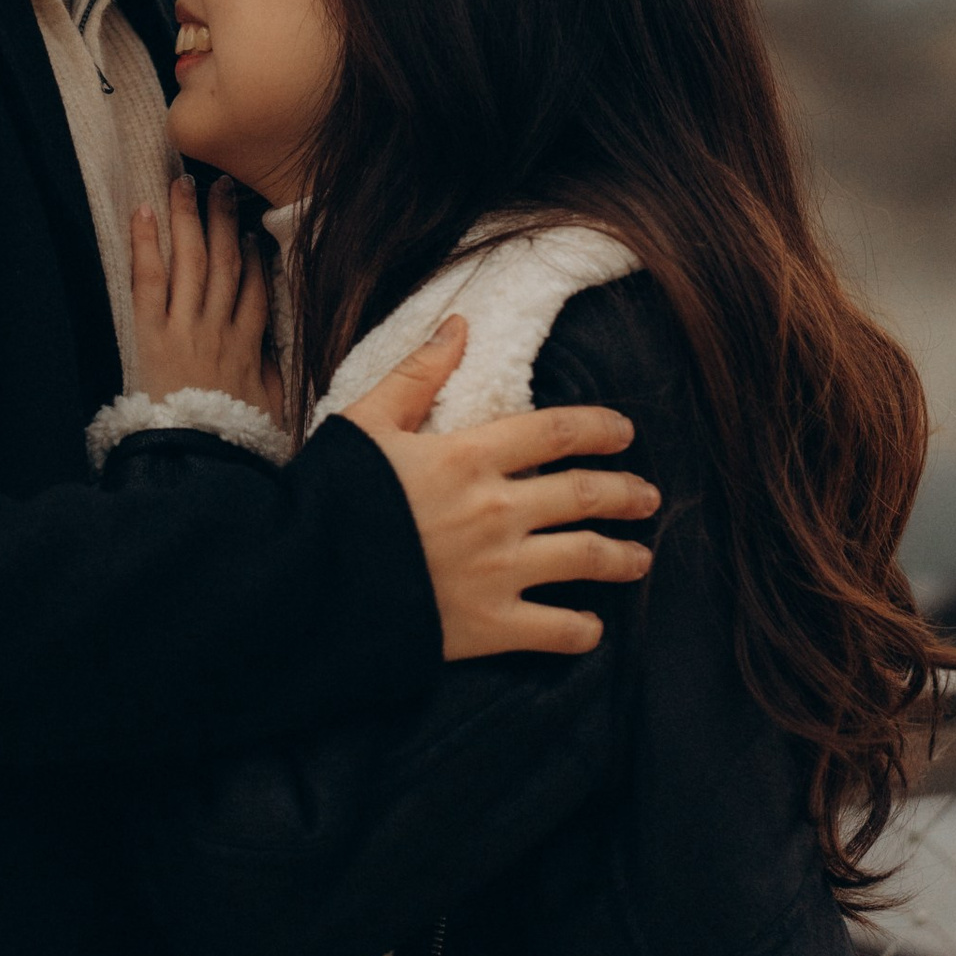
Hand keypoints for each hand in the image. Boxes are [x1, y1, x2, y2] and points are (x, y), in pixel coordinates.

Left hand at [131, 175, 284, 425]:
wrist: (199, 463)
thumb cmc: (233, 443)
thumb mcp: (267, 411)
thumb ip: (270, 373)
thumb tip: (271, 348)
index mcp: (248, 347)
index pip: (255, 288)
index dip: (252, 256)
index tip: (250, 231)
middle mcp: (219, 329)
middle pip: (225, 263)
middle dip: (224, 221)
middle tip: (222, 185)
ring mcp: (187, 328)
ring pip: (192, 261)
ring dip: (189, 219)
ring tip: (185, 184)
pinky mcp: (153, 335)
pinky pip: (149, 282)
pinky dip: (147, 245)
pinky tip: (144, 214)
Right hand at [343, 315, 657, 659]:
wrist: (307, 584)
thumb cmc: (332, 498)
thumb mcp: (367, 421)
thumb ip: (418, 374)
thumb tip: (460, 324)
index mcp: (469, 456)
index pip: (557, 431)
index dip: (600, 428)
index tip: (625, 432)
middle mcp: (496, 511)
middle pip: (586, 494)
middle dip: (627, 494)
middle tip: (648, 495)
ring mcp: (498, 571)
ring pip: (585, 559)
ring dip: (623, 557)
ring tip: (641, 558)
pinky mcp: (489, 626)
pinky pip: (556, 631)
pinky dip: (583, 629)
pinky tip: (592, 625)